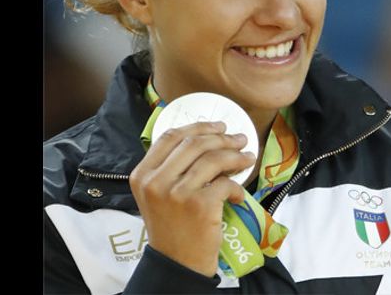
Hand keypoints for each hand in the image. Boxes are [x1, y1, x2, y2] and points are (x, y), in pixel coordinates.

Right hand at [129, 121, 256, 276]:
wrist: (177, 263)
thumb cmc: (171, 227)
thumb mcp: (158, 194)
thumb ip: (172, 167)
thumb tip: (208, 138)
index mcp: (142, 174)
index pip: (170, 136)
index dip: (199, 126)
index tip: (219, 127)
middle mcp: (156, 181)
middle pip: (194, 143)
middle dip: (222, 138)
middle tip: (240, 139)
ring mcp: (177, 193)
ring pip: (213, 159)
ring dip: (236, 157)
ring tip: (247, 159)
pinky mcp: (199, 205)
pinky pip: (226, 184)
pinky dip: (237, 188)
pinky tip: (238, 196)